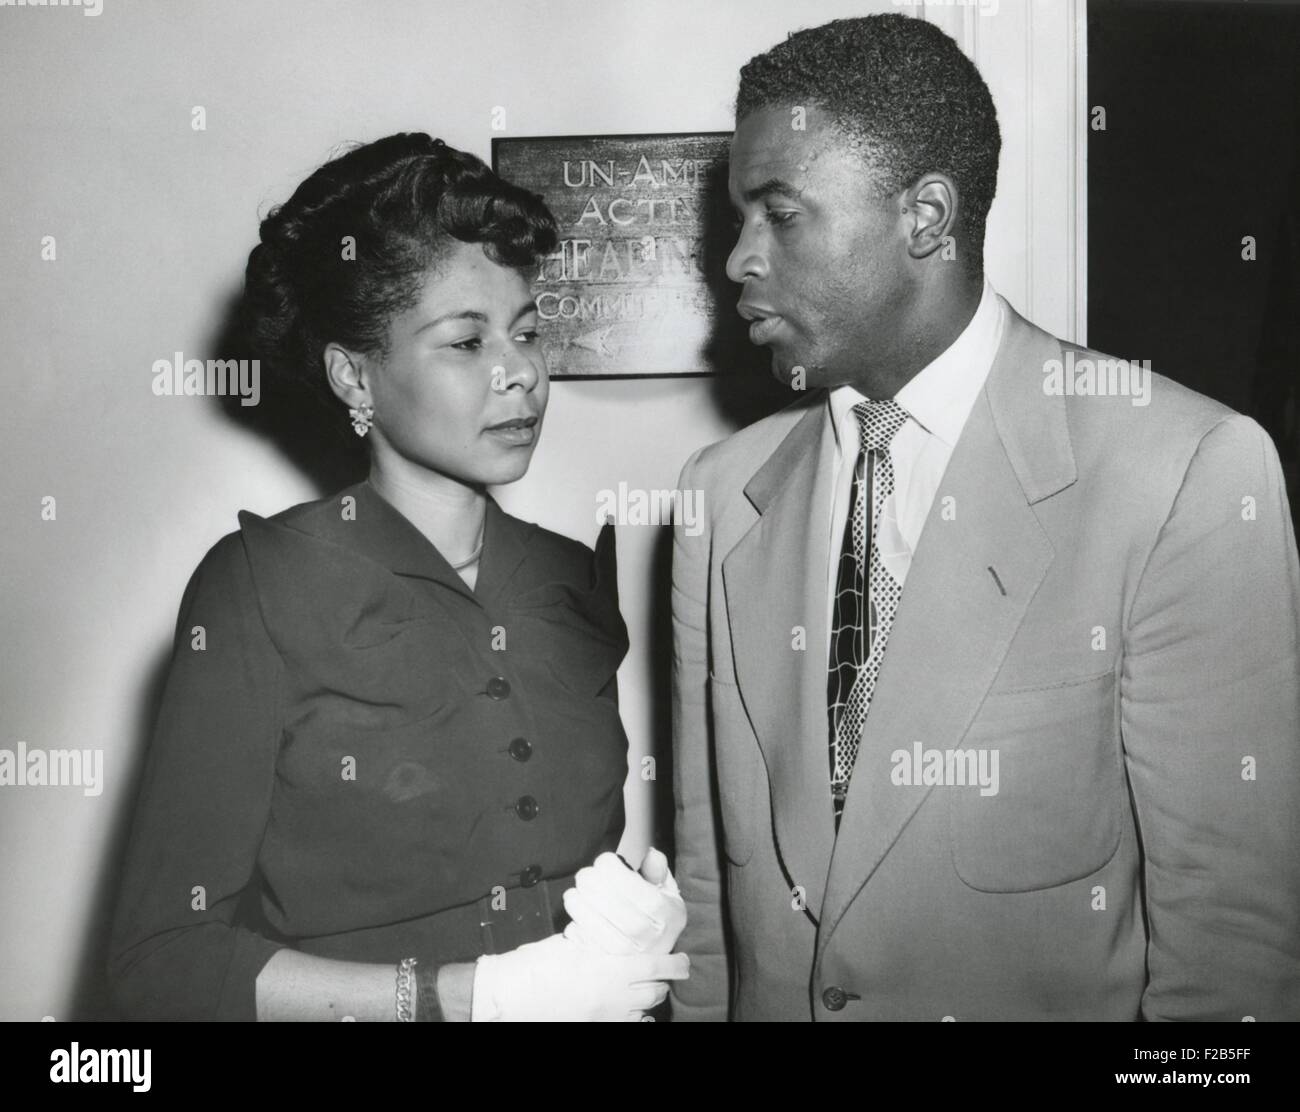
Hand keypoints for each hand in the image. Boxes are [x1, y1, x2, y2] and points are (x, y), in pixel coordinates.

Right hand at [471, 933, 687, 1021]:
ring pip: (643, 1012)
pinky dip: (634, 1018)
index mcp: (610, 970)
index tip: (684, 961)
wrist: (512, 994)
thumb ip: (599, 942)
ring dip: (648, 999)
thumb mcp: (573, 943)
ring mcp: (605, 1017)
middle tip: (661, 971)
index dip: (676, 965)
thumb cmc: (538, 963)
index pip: (657, 968)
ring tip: (644, 988)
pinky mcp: (595, 1028)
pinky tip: (630, 1012)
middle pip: (655, 993)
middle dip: (662, 982)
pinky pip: (627, 1026)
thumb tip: (617, 935)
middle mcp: (614, 997)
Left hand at [561, 848, 686, 955]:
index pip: (629, 882)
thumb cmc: (655, 920)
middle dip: (589, 880)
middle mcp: (649, 936)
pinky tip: (578, 916)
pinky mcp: (605, 965)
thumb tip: (652, 855)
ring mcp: (626, 954)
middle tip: (586, 876)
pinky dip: (574, 923)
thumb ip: (658, 872)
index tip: (605, 862)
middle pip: (606, 898)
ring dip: (576, 900)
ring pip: (588, 917)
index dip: (609, 866)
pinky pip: (580, 938)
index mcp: (666, 913)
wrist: (651, 963)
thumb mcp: (666, 894)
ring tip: (577, 894)